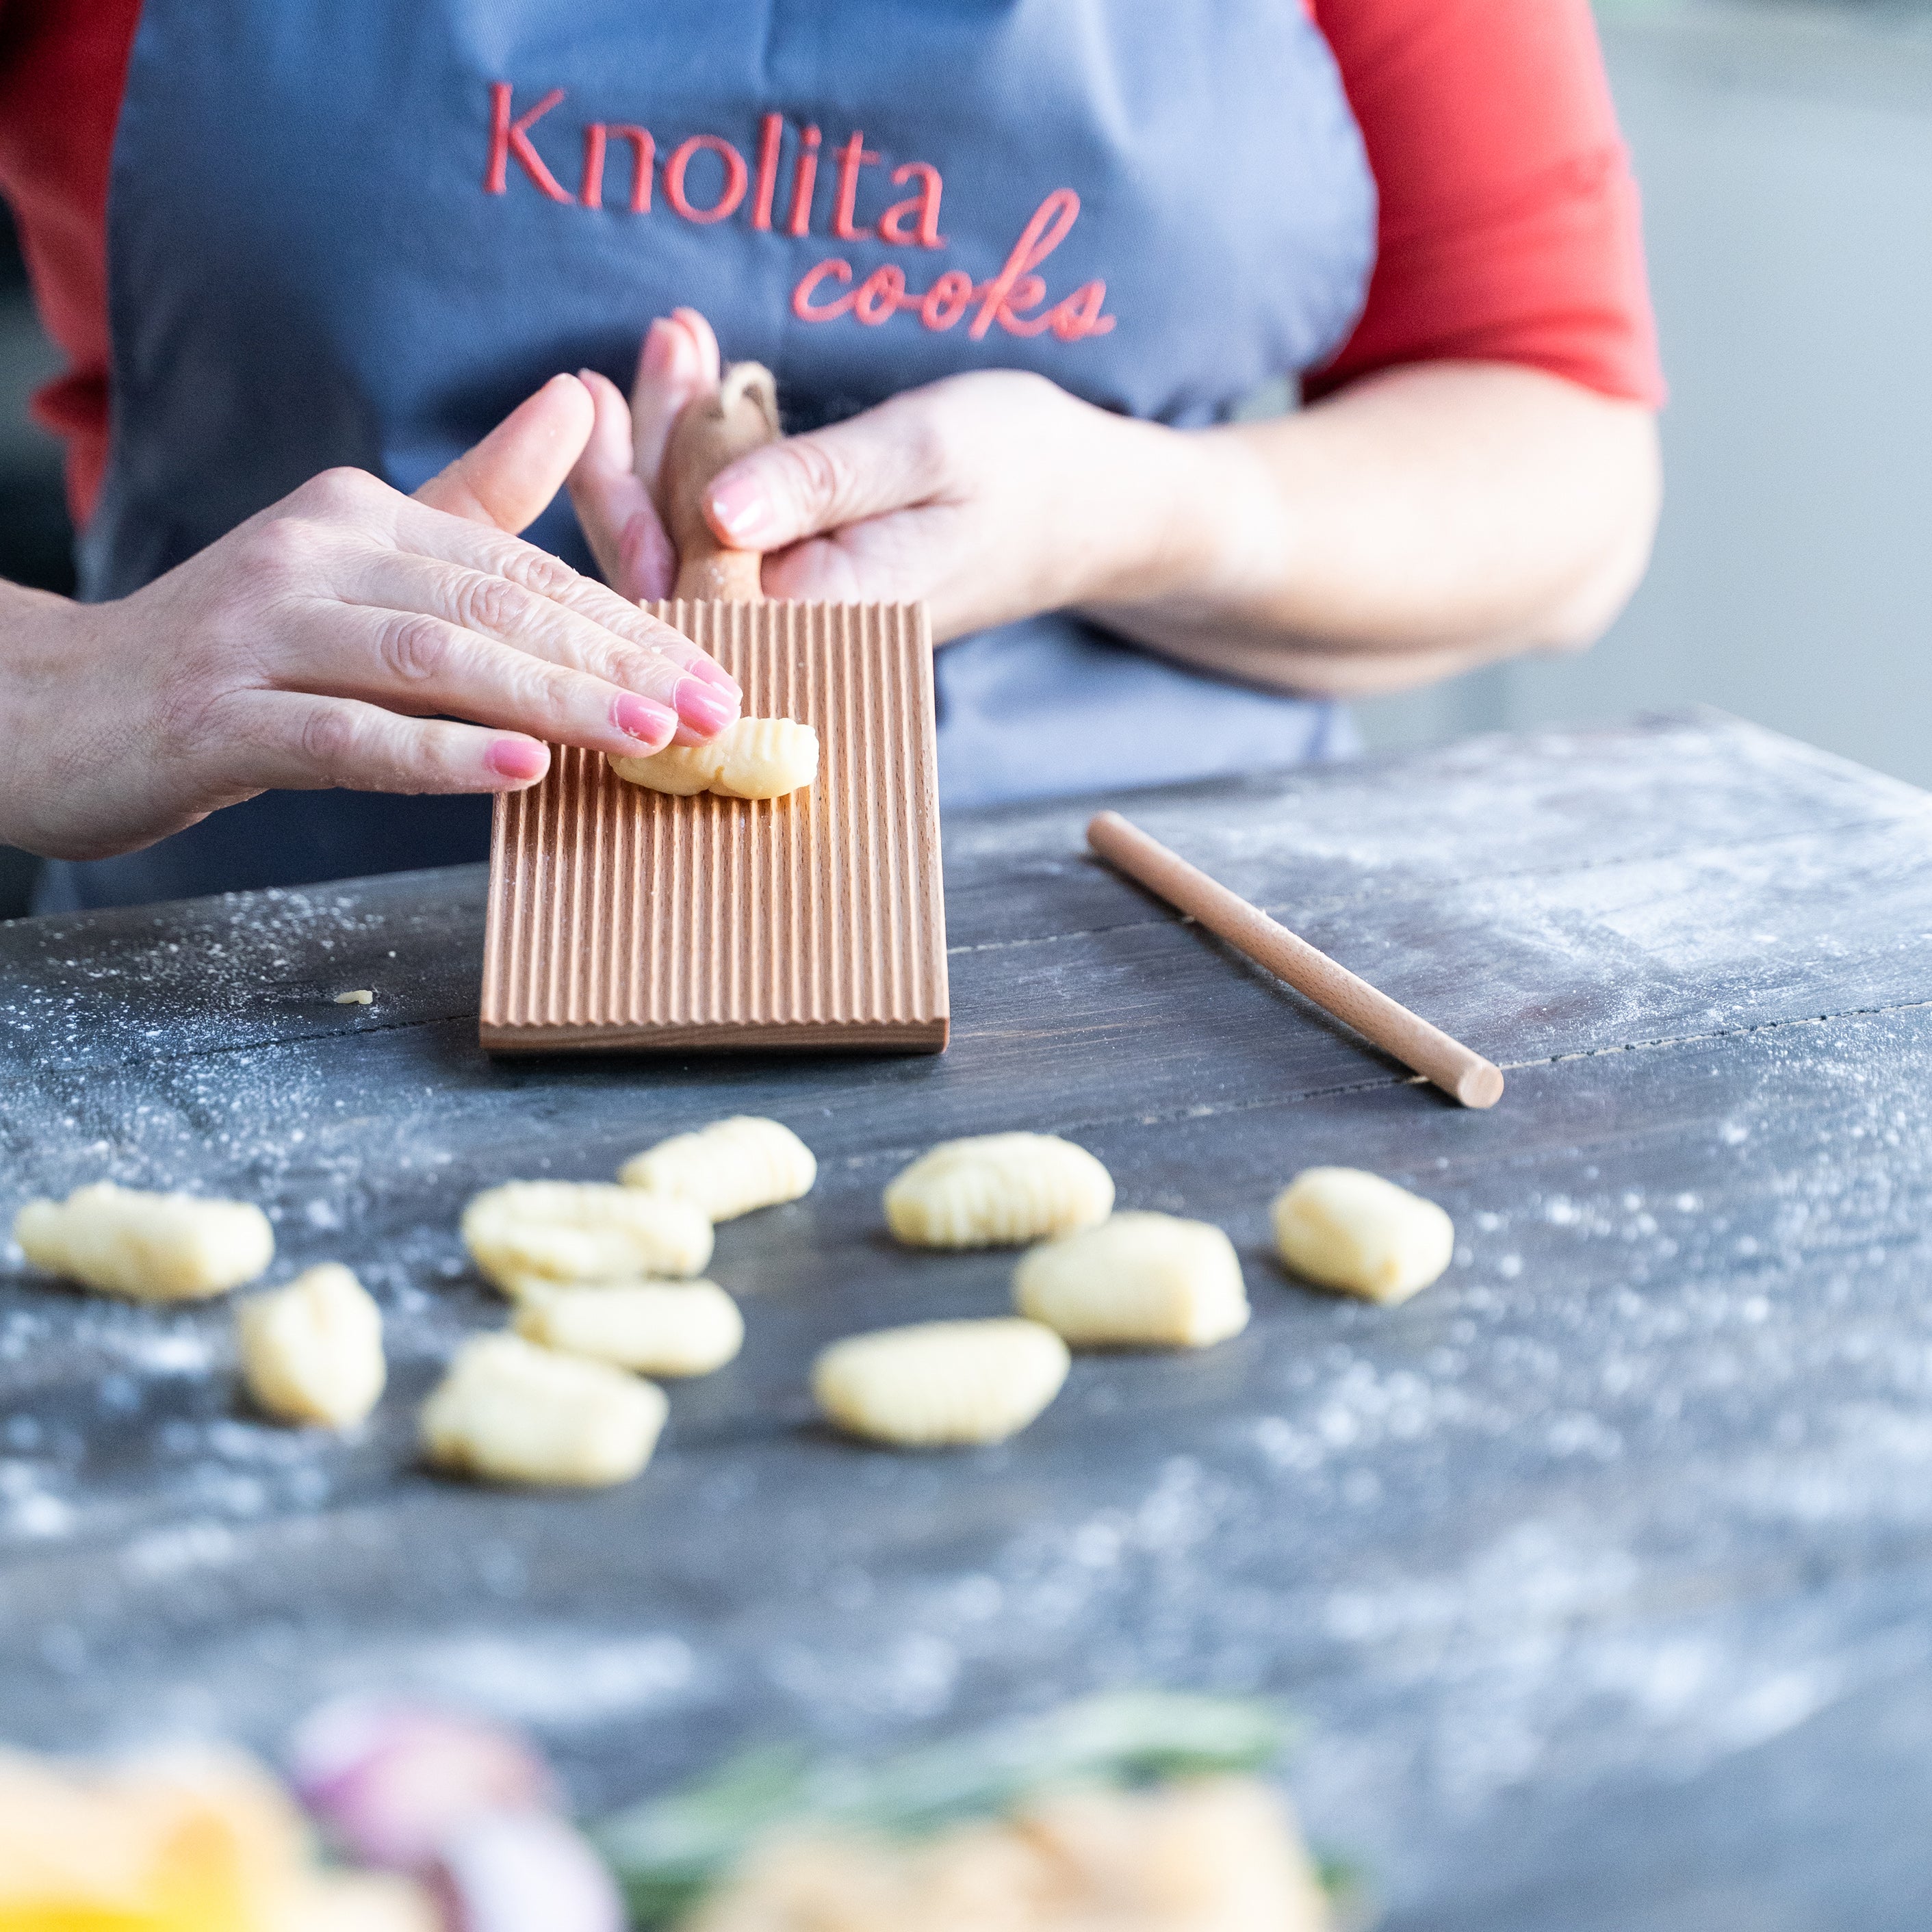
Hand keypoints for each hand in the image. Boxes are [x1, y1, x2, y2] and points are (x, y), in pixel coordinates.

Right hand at [0, 375, 740, 861]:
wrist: (55, 706)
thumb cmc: (237, 648)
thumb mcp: (359, 563)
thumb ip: (474, 495)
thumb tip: (578, 401)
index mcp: (362, 516)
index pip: (523, 569)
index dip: (629, 624)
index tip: (720, 673)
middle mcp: (316, 555)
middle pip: (495, 606)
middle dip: (618, 662)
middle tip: (716, 711)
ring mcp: (263, 632)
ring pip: (434, 661)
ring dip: (554, 701)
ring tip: (652, 735)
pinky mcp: (221, 717)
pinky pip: (346, 735)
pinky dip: (437, 753)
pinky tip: (520, 768)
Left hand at [567, 311, 1199, 640]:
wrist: (1091, 510)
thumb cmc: (1022, 469)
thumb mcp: (925, 451)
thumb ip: (820, 485)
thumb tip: (716, 515)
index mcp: (821, 615)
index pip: (680, 578)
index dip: (628, 493)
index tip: (600, 396)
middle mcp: (797, 631)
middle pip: (667, 564)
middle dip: (638, 453)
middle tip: (644, 349)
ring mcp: (797, 612)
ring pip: (688, 540)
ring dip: (667, 439)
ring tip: (675, 340)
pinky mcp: (801, 582)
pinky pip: (725, 528)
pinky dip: (704, 450)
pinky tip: (699, 375)